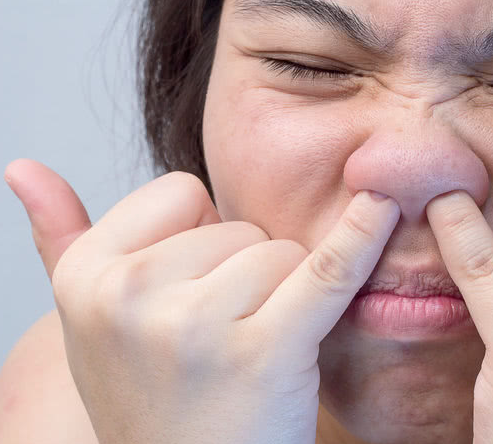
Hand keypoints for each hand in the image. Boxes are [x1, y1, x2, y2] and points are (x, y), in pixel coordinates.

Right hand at [5, 159, 399, 443]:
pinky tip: (384, 209)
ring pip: (281, 251)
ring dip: (283, 296)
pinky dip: (362, 238)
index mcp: (86, 276)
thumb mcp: (91, 323)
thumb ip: (58, 239)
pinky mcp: (263, 351)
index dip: (201, 239)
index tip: (194, 293)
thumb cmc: (156, 398)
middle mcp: (128, 294)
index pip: (181, 191)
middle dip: (245, 275)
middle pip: (236, 225)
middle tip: (223, 341)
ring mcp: (193, 324)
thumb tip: (22, 166)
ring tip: (249, 352)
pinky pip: (325, 270)